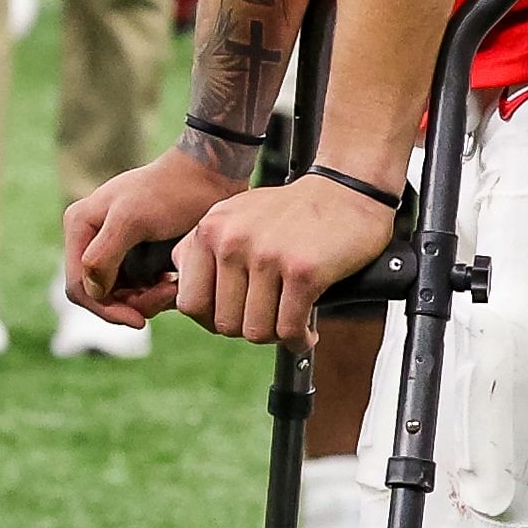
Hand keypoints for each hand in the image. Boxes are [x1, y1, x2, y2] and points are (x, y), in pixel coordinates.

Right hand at [60, 146, 239, 326]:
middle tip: (167, 294)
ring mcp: (116, 250)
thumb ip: (102, 255)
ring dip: (149, 300)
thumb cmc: (171, 191)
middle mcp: (93, 239)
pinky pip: (140, 291)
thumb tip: (93, 291)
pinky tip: (175, 282)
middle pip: (101, 297)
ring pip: (122, 298)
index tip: (139, 320)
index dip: (104, 309)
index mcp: (81, 226)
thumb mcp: (131, 219)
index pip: (78, 286)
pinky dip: (157, 294)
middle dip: (132, 304)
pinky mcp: (138, 257)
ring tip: (174, 285)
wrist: (209, 176)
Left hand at [174, 165, 398, 343]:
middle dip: (250, 329)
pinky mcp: (302, 271)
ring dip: (276, 336)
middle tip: (271, 319)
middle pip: (224, 323)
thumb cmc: (293, 211)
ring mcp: (266, 255)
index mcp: (210, 230)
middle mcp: (232, 241)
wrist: (348, 189)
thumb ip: (205, 250)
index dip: (212, 320)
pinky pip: (289, 329)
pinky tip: (308, 330)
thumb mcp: (235, 216)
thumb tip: (179, 294)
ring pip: (255, 331)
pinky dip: (300, 339)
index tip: (237, 316)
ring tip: (290, 321)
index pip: (190, 303)